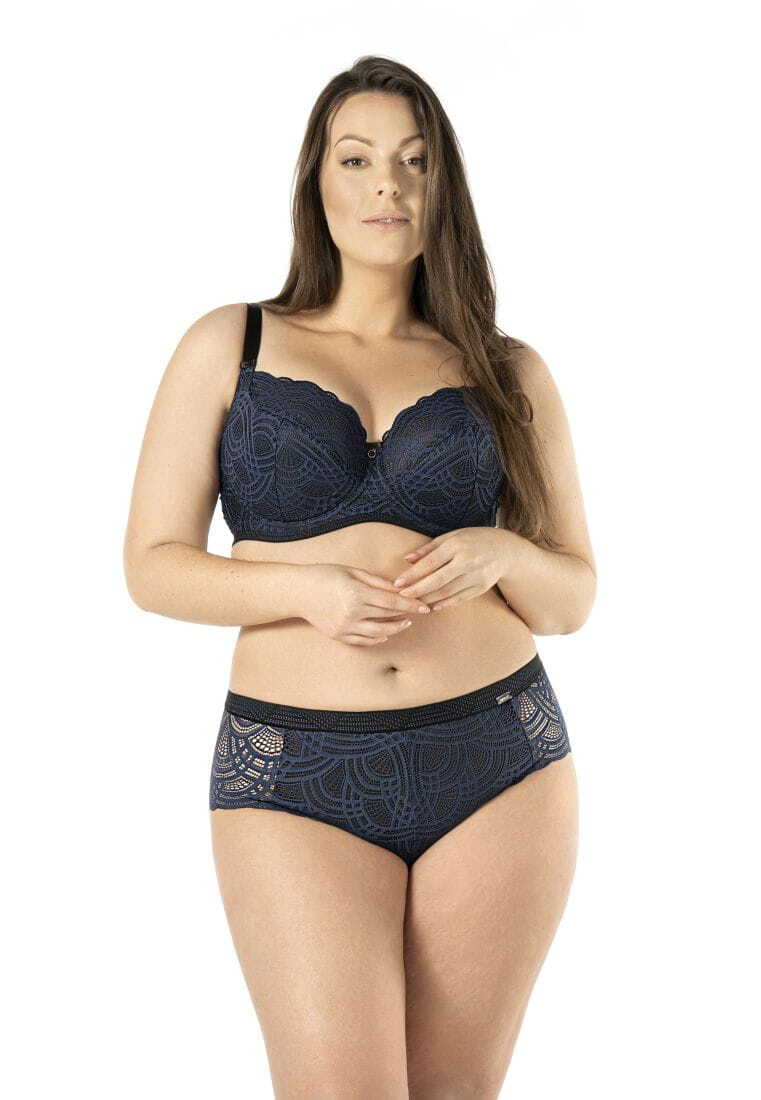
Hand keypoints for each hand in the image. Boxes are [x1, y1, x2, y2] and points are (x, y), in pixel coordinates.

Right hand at [300, 563, 431, 645]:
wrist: (297, 592)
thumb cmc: (325, 576)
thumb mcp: (352, 572)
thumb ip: (377, 581)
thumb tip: (400, 588)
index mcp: (356, 593)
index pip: (392, 602)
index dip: (411, 604)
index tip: (425, 606)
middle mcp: (351, 612)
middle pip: (387, 617)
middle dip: (406, 615)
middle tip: (418, 612)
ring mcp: (344, 627)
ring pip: (379, 633)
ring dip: (395, 629)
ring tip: (405, 623)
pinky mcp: (339, 636)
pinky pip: (364, 640)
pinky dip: (378, 638)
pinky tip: (386, 632)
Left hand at [392, 528, 513, 610]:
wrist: (505, 550)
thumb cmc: (473, 540)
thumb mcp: (452, 537)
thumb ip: (429, 549)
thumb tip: (407, 560)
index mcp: (457, 545)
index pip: (430, 562)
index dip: (413, 574)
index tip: (397, 583)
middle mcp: (467, 561)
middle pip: (438, 580)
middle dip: (418, 590)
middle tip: (401, 596)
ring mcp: (476, 576)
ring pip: (448, 592)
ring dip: (428, 599)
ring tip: (412, 602)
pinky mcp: (482, 587)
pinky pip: (459, 598)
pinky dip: (445, 604)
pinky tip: (432, 606)